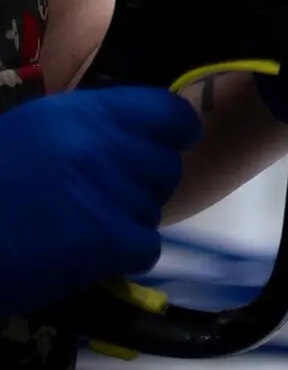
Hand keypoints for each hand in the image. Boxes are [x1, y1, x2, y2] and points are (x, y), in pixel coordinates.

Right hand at [0, 88, 200, 315]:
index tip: (168, 145)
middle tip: (103, 200)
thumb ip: (86, 130)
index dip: (174, 132)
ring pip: (153, 209)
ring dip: (125, 221)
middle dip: (142, 186)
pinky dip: (122, 256)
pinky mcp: (109, 238)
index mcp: (81, 113)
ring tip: (77, 227)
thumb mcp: (31, 134)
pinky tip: (86, 253)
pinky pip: (145, 246)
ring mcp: (111, 192)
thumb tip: (136, 136)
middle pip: (165, 167)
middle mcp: (103, 146)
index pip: (167, 114)